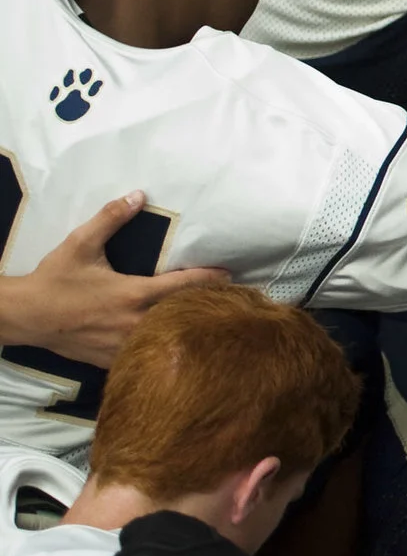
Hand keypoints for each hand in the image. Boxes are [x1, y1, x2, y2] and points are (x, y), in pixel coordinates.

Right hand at [2, 195, 226, 367]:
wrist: (26, 317)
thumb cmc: (55, 279)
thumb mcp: (81, 244)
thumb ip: (111, 218)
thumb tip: (138, 195)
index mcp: (133, 294)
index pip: (183, 285)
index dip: (210, 279)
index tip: (231, 275)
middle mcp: (134, 322)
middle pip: (183, 316)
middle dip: (204, 307)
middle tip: (227, 299)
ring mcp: (124, 345)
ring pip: (167, 340)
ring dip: (185, 329)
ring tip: (207, 321)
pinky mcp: (112, 360)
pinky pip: (146, 356)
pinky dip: (161, 348)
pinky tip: (174, 344)